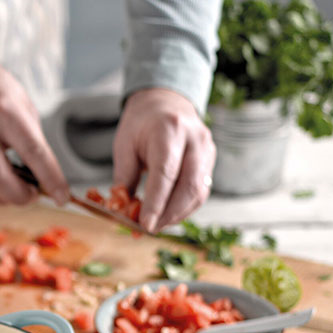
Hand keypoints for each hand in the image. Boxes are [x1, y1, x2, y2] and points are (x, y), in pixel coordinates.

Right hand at [0, 51, 68, 205]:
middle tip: (34, 194)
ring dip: (3, 200)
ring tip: (16, 193)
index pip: (34, 153)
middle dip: (22, 197)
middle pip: (0, 180)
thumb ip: (32, 139)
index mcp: (6, 113)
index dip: (51, 179)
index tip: (62, 197)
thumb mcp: (21, 105)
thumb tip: (43, 176)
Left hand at [113, 88, 215, 232]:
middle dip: (169, 215)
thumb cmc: (141, 124)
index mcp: (170, 130)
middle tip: (149, 229)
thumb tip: (121, 211)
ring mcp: (207, 150)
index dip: (156, 203)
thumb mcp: (124, 146)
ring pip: (199, 192)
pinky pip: (201, 191)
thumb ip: (124, 178)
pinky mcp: (210, 161)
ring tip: (156, 225)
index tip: (145, 225)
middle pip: (189, 186)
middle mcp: (195, 139)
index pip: (165, 174)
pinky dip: (184, 208)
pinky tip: (168, 215)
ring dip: (177, 215)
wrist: (165, 102)